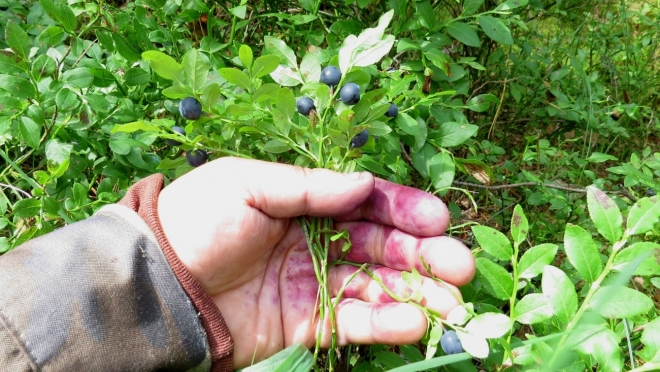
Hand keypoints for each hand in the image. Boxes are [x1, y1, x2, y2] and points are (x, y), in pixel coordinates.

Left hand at [158, 157, 474, 367]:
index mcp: (304, 203)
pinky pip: (351, 323)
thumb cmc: (197, 221)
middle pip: (380, 247)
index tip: (437, 218)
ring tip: (451, 303)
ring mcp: (313, 284)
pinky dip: (384, 324)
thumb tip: (365, 184)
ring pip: (375, 288)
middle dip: (422, 255)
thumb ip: (309, 187)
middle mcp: (315, 242)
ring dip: (415, 294)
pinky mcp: (305, 322)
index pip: (365, 204)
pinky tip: (414, 323)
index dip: (402, 210)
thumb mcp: (248, 184)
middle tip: (461, 265)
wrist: (157, 282)